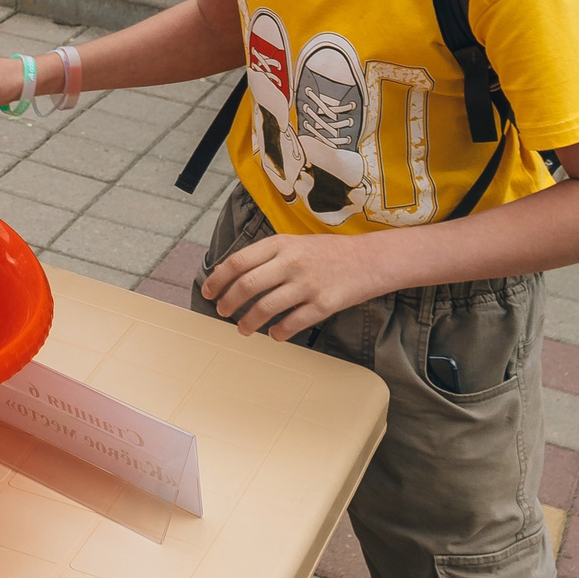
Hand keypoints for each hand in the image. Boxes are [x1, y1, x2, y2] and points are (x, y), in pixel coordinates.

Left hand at [198, 231, 392, 339]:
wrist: (370, 259)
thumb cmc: (327, 252)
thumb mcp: (294, 243)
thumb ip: (266, 256)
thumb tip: (232, 274)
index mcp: (281, 244)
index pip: (238, 261)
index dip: (218, 279)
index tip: (208, 292)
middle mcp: (292, 262)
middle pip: (247, 285)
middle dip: (228, 302)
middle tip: (222, 312)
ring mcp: (308, 284)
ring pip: (266, 308)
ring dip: (248, 322)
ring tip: (243, 328)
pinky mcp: (324, 305)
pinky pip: (292, 323)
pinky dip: (278, 332)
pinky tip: (274, 334)